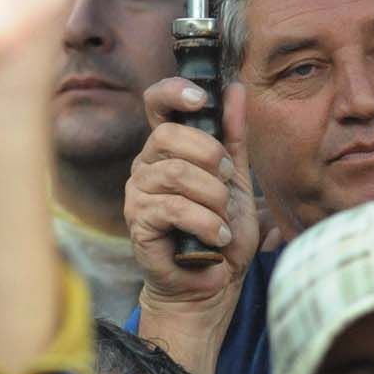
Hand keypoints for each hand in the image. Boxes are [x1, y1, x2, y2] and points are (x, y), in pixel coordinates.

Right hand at [126, 76, 259, 311]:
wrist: (212, 285)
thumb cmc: (221, 233)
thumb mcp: (235, 181)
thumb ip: (233, 137)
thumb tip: (234, 89)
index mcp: (169, 149)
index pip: (157, 104)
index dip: (174, 92)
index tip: (201, 98)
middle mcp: (147, 165)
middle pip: (167, 135)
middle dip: (209, 155)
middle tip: (226, 180)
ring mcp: (138, 193)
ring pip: (175, 173)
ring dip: (213, 197)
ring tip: (225, 221)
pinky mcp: (138, 222)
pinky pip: (172, 208)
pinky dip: (205, 222)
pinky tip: (217, 237)